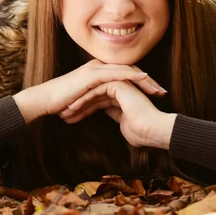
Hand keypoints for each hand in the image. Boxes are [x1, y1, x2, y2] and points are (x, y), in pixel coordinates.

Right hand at [12, 60, 165, 122]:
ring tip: (158, 88)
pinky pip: (115, 72)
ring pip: (126, 70)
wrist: (45, 101)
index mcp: (100, 74)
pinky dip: (130, 74)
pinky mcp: (92, 74)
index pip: (126, 76)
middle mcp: (100, 68)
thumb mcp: (87, 103)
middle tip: (163, 92)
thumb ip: (100, 103)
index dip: (143, 85)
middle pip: (130, 71)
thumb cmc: (63, 104)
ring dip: (144, 79)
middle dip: (148, 82)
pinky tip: (142, 78)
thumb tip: (112, 112)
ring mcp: (96, 69)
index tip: (157, 95)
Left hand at [62, 80, 176, 148]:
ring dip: (77, 102)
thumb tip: (107, 114)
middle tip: (63, 114)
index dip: (84, 109)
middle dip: (77, 104)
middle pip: (93, 93)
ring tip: (65, 112)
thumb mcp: (122, 122)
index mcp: (122, 95)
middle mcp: (121, 86)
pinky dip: (84, 100)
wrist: (152, 130)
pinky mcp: (119, 83)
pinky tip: (74, 108)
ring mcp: (120, 82)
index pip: (97, 99)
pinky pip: (96, 90)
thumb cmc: (141, 132)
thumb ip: (115, 114)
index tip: (72, 119)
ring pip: (92, 90)